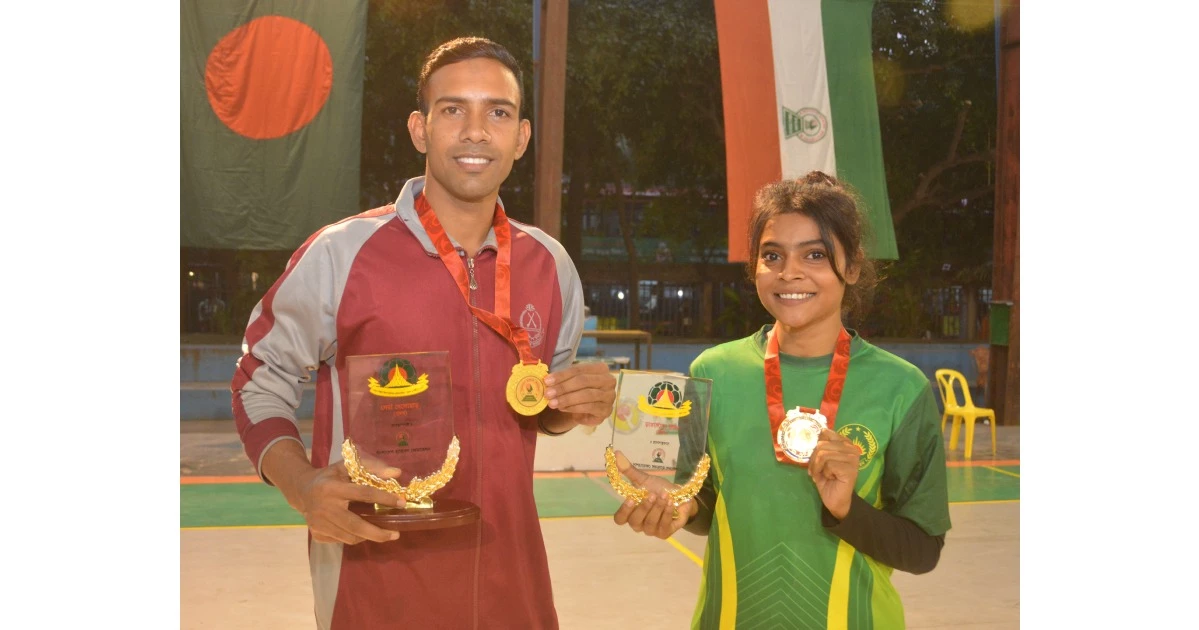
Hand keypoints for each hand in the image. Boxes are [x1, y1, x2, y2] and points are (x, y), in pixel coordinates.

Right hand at [289, 463, 405, 544]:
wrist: (302, 490)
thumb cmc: (330, 476)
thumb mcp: (347, 465)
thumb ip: (372, 466)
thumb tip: (397, 473)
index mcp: (332, 488)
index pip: (363, 494)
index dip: (384, 499)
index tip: (401, 503)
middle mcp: (324, 508)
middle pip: (356, 525)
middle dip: (378, 532)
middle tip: (396, 534)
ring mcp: (318, 524)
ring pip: (350, 537)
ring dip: (368, 536)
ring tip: (382, 532)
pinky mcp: (317, 534)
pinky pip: (342, 540)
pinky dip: (355, 538)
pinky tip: (362, 532)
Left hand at [543, 361, 616, 426]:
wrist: (586, 411)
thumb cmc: (579, 391)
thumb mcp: (571, 382)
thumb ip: (563, 380)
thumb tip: (547, 381)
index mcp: (601, 368)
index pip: (579, 369)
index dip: (562, 375)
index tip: (547, 381)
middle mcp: (608, 380)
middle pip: (583, 381)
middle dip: (563, 387)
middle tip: (548, 393)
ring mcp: (610, 396)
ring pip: (586, 395)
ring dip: (567, 399)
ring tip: (552, 403)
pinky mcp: (606, 410)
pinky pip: (589, 407)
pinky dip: (573, 408)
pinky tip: (562, 408)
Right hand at [611, 450, 695, 538]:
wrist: (680, 496)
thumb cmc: (658, 489)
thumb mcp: (644, 479)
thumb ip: (629, 470)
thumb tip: (616, 454)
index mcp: (630, 513)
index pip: (619, 519)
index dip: (624, 511)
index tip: (630, 498)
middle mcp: (639, 524)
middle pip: (635, 522)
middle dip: (644, 508)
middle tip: (652, 495)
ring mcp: (652, 530)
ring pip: (649, 525)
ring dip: (657, 509)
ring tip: (664, 496)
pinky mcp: (664, 533)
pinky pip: (663, 527)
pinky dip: (666, 513)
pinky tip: (671, 503)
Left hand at [808, 428, 861, 519]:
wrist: (835, 500)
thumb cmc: (828, 479)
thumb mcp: (821, 460)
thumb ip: (820, 447)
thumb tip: (816, 435)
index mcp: (845, 443)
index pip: (825, 433)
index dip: (816, 447)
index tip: (815, 459)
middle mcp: (852, 448)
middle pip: (822, 444)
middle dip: (813, 459)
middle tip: (815, 470)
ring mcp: (852, 459)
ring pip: (823, 454)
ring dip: (817, 467)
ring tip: (821, 474)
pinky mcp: (850, 469)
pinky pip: (828, 464)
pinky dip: (823, 473)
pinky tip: (830, 478)